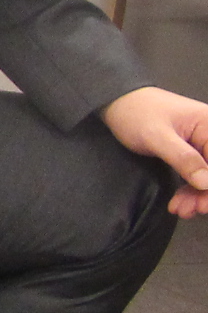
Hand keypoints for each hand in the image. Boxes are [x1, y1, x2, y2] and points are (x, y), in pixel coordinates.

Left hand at [102, 86, 207, 217]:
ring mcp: (202, 143)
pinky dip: (190, 190)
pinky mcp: (191, 152)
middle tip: (189, 210)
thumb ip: (183, 159)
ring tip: (181, 209)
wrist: (115, 101)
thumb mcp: (157, 137)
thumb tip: (207, 184)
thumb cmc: (135, 114)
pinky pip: (197, 174)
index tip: (203, 205)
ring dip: (198, 195)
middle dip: (206, 194)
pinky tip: (179, 202)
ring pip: (207, 176)